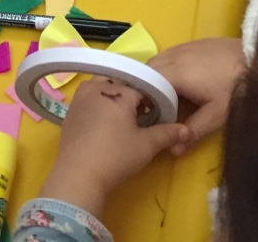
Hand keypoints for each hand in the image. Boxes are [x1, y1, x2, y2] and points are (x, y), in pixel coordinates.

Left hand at [39, 79, 190, 218]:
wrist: (79, 174)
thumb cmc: (116, 156)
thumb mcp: (146, 145)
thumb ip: (167, 133)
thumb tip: (186, 130)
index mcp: (118, 90)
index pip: (142, 86)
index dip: (153, 99)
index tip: (159, 113)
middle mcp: (97, 86)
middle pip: (121, 82)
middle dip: (132, 94)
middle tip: (141, 115)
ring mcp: (80, 96)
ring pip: (102, 86)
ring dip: (114, 96)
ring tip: (124, 117)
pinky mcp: (70, 109)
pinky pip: (89, 97)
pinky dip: (100, 103)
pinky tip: (105, 123)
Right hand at [147, 38, 245, 155]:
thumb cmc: (236, 88)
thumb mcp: (217, 115)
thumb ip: (193, 130)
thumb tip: (173, 149)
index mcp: (174, 73)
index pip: (145, 83)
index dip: (141, 98)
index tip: (142, 114)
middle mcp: (173, 56)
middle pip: (148, 70)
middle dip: (146, 87)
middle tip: (151, 107)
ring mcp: (182, 47)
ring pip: (157, 60)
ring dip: (155, 76)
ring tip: (163, 95)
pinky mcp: (193, 43)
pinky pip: (169, 54)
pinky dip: (166, 67)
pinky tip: (180, 80)